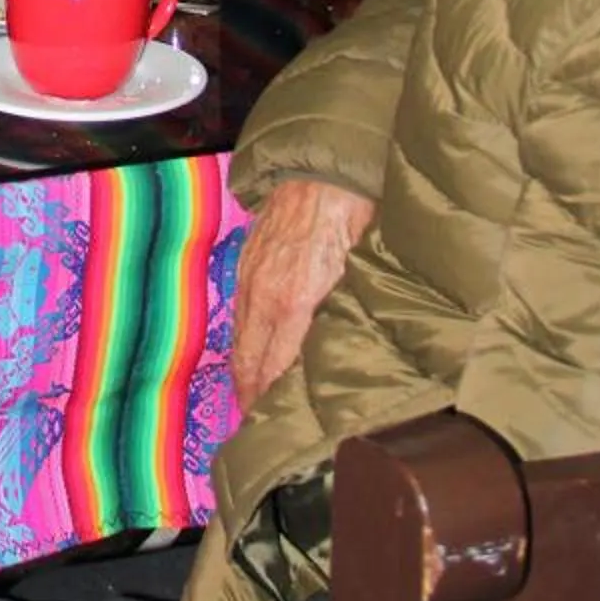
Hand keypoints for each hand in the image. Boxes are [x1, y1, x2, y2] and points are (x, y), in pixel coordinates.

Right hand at [231, 178, 375, 412]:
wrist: (323, 168)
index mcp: (293, 304)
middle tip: (260, 430)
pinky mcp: (245, 263)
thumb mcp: (360, 276)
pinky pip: (239, 316)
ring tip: (253, 404)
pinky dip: (243, 343)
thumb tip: (344, 365)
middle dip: (252, 400)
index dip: (271, 406)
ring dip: (245, 375)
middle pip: (249, 364)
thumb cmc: (354, 220)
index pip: (273, 372)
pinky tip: (252, 357)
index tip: (275, 432)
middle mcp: (264, 296)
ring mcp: (250, 279)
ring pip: (240, 342)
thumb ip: (345, 321)